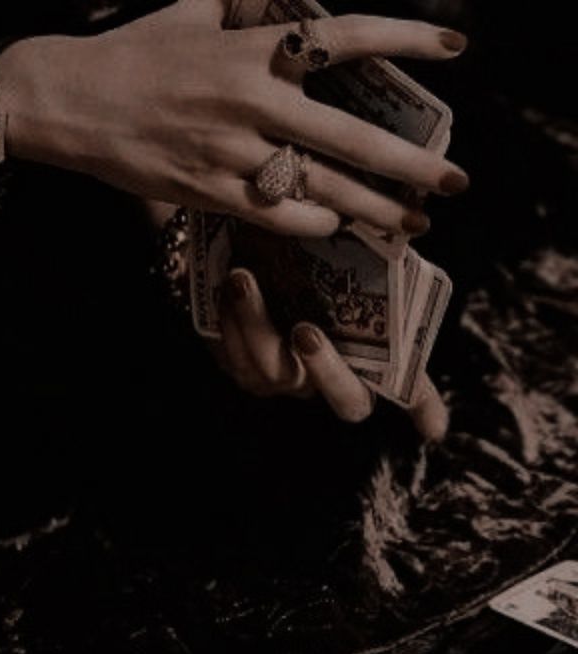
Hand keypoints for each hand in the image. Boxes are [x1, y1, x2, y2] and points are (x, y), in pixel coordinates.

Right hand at [0, 0, 468, 239]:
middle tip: (455, 181)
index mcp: (252, 51)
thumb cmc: (134, 54)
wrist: (74, 100)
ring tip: (413, 222)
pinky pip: (276, 212)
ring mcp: (231, 152)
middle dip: (410, 162)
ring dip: (372, 207)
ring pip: (318, 186)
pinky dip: (313, 220)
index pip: (345, 38)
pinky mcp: (209, 191)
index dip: (406, 40)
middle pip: (349, 135)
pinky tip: (337, 224)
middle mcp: (250, 102)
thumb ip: (247, 1)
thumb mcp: (193, 10)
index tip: (455, 50)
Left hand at [214, 268, 449, 440]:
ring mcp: (285, 381)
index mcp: (367, 353)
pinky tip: (225, 286)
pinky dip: (228, 322)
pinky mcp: (242, 370)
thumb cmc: (306, 259)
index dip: (424, 406)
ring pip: (274, 374)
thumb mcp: (339, 253)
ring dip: (256, 325)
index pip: (411, 387)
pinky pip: (234, 358)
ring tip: (242, 278)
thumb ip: (370, 252)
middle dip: (329, 369)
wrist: (242, 255)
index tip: (434, 428)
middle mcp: (330, 378)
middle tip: (307, 331)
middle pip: (348, 401)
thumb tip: (409, 220)